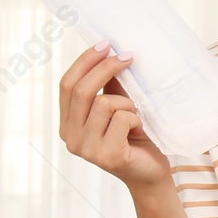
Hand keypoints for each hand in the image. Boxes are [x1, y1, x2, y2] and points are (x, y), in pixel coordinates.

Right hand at [58, 44, 174, 190]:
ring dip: (127, 103)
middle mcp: (71, 137)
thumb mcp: (117, 106)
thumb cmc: (134, 136)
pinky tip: (138, 131)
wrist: (150, 173)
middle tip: (128, 57)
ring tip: (135, 116)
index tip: (105, 44)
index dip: (84, 62)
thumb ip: (108, 85)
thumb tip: (108, 49)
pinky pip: (122, 118)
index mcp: (68, 124)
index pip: (67, 85)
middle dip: (106, 68)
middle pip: (82, 90)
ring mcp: (87, 149)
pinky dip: (135, 118)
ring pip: (104, 104)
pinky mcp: (108, 155)